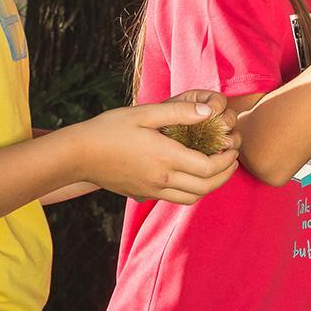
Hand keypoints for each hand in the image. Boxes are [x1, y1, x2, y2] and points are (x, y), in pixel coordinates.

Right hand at [73, 91, 240, 202]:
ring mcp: (151, 190)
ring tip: (216, 168)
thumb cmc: (110, 128)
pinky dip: (191, 190)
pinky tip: (191, 174)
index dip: (226, 160)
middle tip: (232, 159)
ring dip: (210, 186)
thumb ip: (179, 112)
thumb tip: (209, 112)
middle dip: (225, 175)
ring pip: (192, 198)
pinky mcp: (143, 195)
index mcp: (166, 158)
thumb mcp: (145, 113)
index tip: (232, 147)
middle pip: (206, 187)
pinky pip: (175, 198)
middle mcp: (162, 179)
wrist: (78, 155)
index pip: (209, 168)